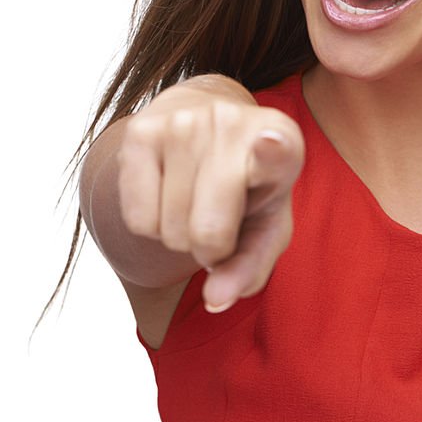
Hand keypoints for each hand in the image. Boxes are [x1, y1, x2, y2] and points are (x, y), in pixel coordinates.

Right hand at [116, 76, 304, 310]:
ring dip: (180, 237)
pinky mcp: (141, 131)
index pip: (276, 152)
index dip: (272, 153)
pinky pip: (137, 220)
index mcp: (284, 141)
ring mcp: (183, 122)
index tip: (270, 143)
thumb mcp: (267, 228)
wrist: (208, 128)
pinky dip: (152, 226)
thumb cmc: (248, 188)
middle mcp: (232, 122)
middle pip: (206, 231)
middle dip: (211, 249)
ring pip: (168, 229)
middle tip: (222, 223)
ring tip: (197, 204)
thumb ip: (250, 268)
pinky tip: (169, 195)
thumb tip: (216, 299)